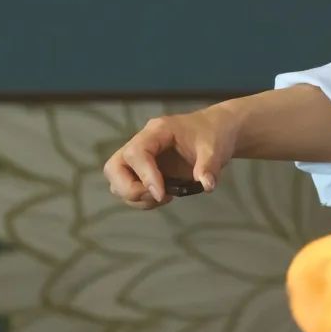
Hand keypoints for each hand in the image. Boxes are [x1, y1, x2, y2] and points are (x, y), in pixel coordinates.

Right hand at [103, 103, 243, 210]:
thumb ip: (210, 166)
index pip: (136, 152)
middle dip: (129, 189)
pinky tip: (165, 197)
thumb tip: (207, 186)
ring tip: (166, 197)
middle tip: (158, 196)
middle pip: (114, 167)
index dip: (144, 175)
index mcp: (158, 131)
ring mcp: (141, 158)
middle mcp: (143, 143)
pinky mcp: (143, 171)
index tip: (162, 195)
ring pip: (117, 182)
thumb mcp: (216, 148)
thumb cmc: (214, 135)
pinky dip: (142, 200)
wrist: (217, 131)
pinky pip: (130, 189)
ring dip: (136, 197)